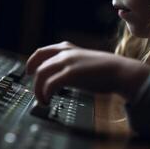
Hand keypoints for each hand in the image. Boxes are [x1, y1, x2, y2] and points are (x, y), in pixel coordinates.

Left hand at [26, 42, 149, 104]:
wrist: (120, 71)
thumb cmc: (104, 70)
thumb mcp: (82, 63)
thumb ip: (69, 66)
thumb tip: (59, 78)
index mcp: (67, 48)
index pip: (42, 52)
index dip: (32, 61)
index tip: (29, 70)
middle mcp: (65, 53)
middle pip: (39, 64)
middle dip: (34, 80)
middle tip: (35, 91)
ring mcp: (67, 62)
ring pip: (41, 74)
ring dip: (38, 89)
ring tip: (43, 100)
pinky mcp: (71, 74)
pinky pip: (50, 84)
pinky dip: (45, 93)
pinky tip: (48, 99)